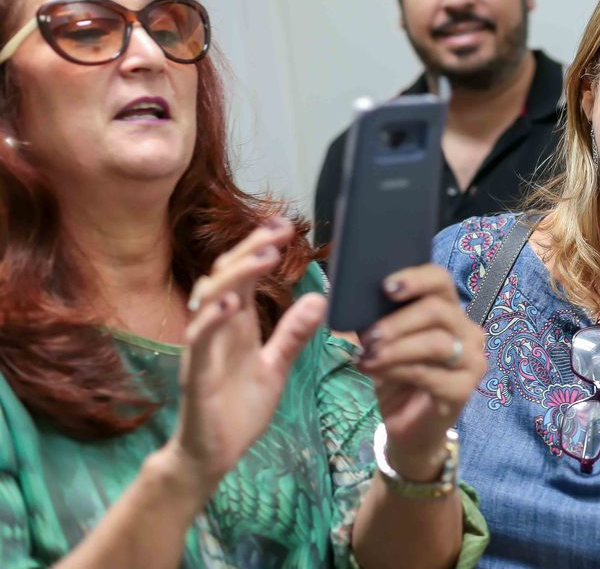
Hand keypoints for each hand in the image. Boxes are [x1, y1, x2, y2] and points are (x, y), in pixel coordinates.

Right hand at [165, 217, 326, 494]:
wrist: (212, 455)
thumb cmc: (238, 409)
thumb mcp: (275, 367)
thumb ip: (293, 334)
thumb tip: (320, 298)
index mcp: (235, 325)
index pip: (245, 276)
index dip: (260, 249)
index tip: (286, 227)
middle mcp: (215, 329)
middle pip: (226, 277)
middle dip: (251, 250)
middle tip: (279, 231)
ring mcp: (203, 350)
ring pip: (209, 300)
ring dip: (237, 276)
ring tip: (265, 257)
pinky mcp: (196, 376)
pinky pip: (199, 342)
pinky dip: (212, 320)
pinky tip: (230, 304)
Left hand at [356, 265, 485, 480]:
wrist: (407, 427)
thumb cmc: (397, 377)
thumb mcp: (385, 343)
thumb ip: (379, 320)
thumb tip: (355, 302)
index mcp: (450, 311)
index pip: (440, 280)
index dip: (415, 278)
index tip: (385, 287)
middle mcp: (468, 331)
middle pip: (437, 310)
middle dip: (398, 321)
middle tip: (368, 336)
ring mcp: (471, 361)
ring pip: (434, 342)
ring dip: (395, 348)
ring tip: (367, 356)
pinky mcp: (464, 389)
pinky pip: (428, 373)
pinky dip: (398, 369)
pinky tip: (376, 371)